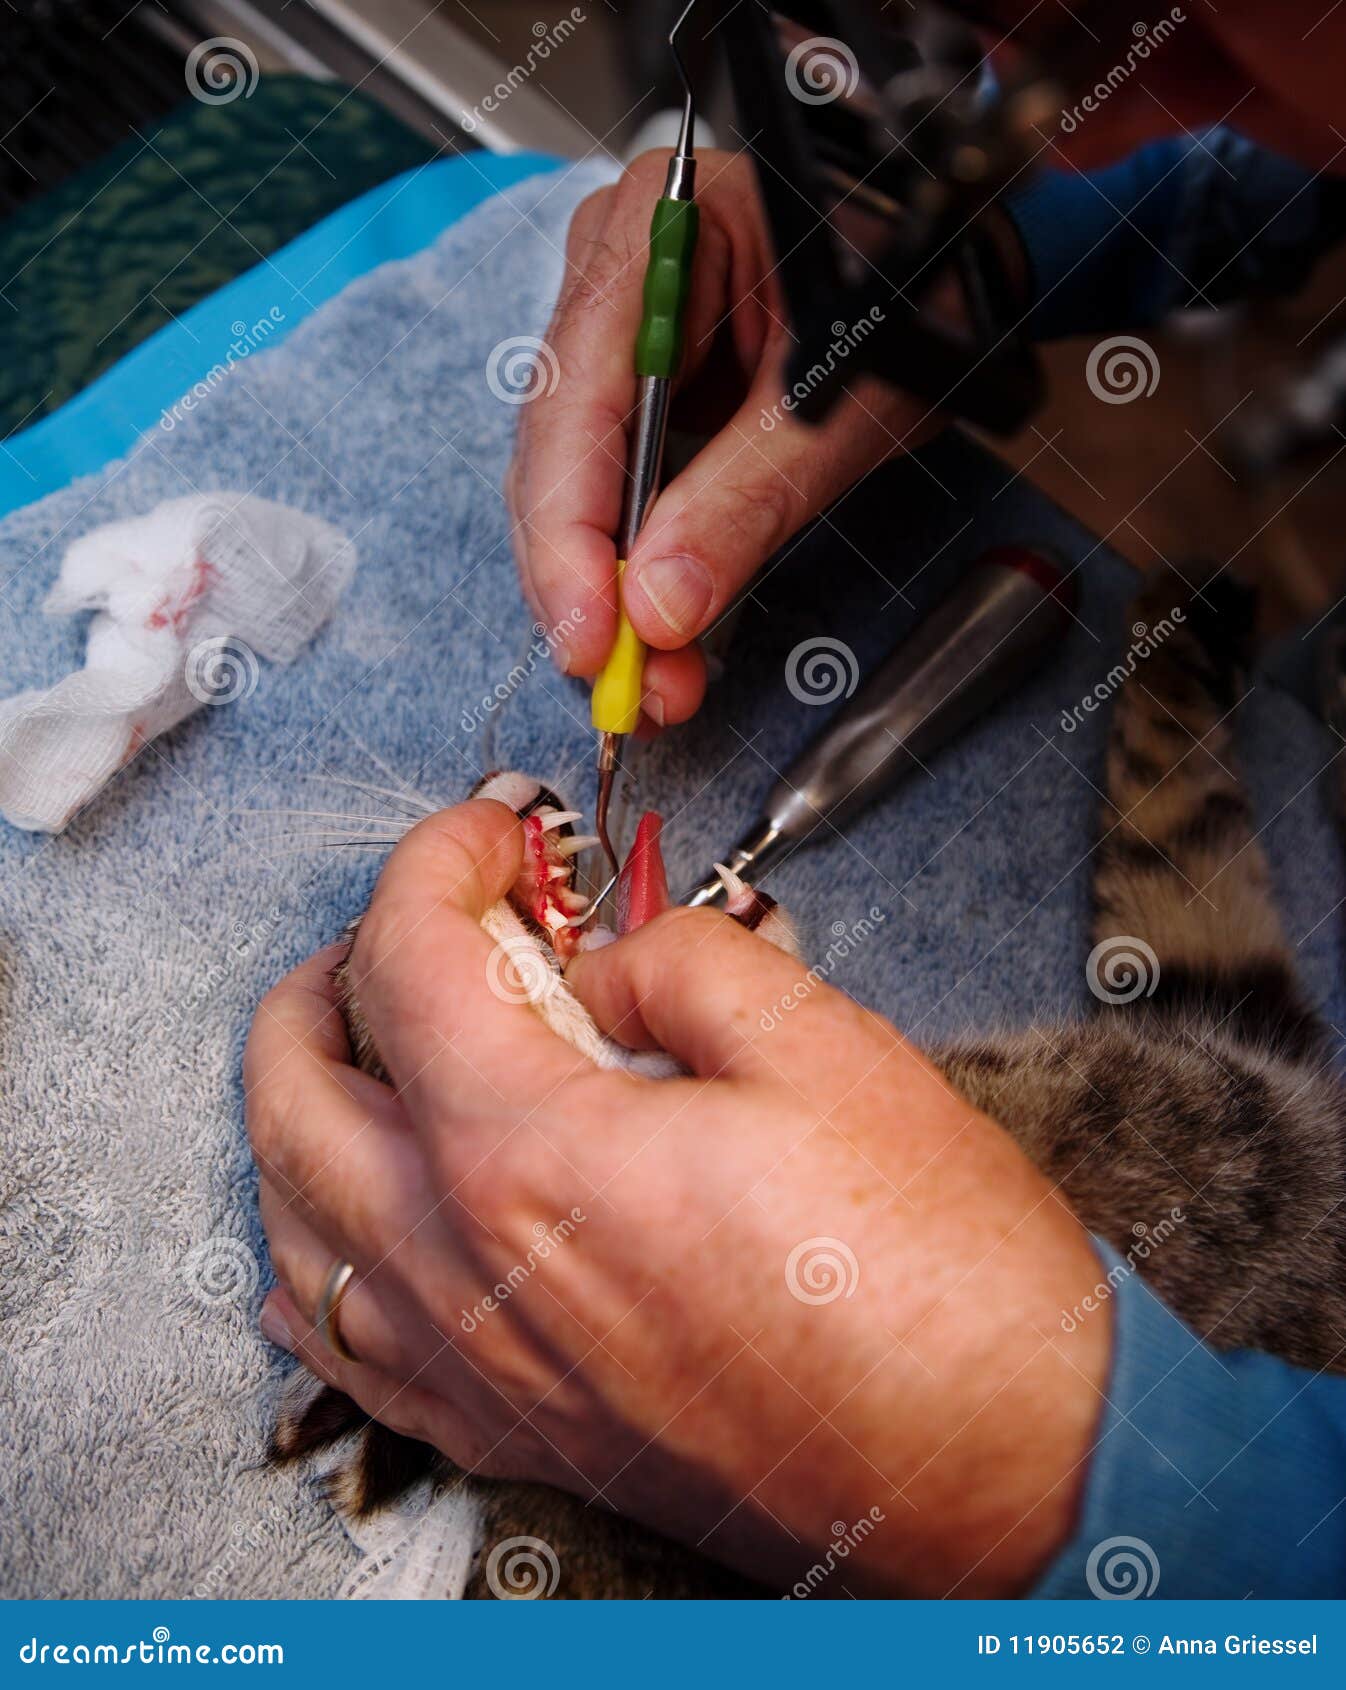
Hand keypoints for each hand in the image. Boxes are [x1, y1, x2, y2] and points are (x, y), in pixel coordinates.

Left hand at [245, 798, 1109, 1595]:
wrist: (1003, 1471)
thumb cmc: (935, 1284)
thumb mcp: (825, 1048)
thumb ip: (679, 966)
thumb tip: (605, 962)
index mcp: (538, 1156)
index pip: (411, 961)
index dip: (436, 860)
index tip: (488, 833)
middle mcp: (473, 1272)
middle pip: (297, 1090)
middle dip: (331, 970)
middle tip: (412, 922)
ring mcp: (483, 1367)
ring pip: (292, 1223)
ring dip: (302, 1103)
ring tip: (362, 1045)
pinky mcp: (516, 1431)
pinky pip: (344, 1349)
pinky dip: (313, 1259)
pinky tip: (347, 1221)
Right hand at [507, 150, 936, 728]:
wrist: (946, 291)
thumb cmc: (913, 307)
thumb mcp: (844, 408)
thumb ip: (747, 499)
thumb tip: (660, 606)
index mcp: (664, 225)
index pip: (576, 390)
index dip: (569, 527)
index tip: (589, 631)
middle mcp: (616, 271)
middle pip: (555, 448)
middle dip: (584, 581)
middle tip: (625, 685)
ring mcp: (617, 332)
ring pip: (568, 483)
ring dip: (602, 592)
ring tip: (650, 680)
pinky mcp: (637, 392)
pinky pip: (607, 491)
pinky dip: (627, 570)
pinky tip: (648, 633)